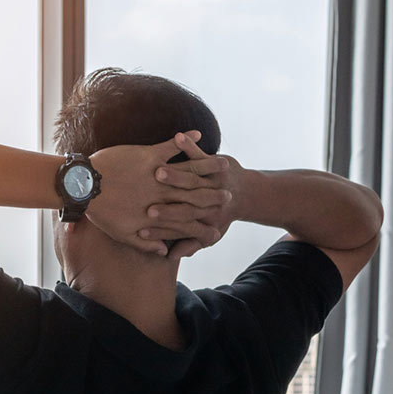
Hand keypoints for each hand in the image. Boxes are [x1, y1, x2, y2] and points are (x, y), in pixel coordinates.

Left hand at [87, 131, 231, 256]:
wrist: (82, 186)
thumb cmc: (99, 211)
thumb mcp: (122, 233)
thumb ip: (145, 243)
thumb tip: (164, 252)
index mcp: (157, 214)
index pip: (187, 221)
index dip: (203, 223)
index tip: (218, 225)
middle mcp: (162, 195)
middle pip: (195, 196)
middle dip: (213, 196)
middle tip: (229, 193)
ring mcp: (157, 174)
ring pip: (189, 172)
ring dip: (208, 168)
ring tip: (224, 165)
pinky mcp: (148, 155)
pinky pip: (172, 146)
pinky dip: (185, 140)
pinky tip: (198, 135)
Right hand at [144, 132, 242, 259]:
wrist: (249, 195)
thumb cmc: (221, 217)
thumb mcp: (206, 237)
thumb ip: (187, 245)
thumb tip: (170, 256)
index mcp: (200, 218)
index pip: (178, 223)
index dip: (160, 228)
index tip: (142, 229)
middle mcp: (205, 199)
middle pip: (183, 200)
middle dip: (165, 201)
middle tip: (147, 205)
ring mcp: (210, 179)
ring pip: (192, 176)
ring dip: (176, 174)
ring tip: (159, 171)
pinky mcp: (212, 162)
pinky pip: (199, 153)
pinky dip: (189, 144)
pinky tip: (178, 136)